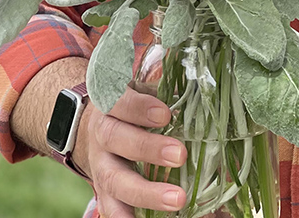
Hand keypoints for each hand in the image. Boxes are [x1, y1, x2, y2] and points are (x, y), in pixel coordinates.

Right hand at [75, 87, 187, 216]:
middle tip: (179, 155)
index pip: (120, 101)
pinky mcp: (103, 191)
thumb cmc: (130, 107)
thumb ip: (166, 93)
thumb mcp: (142, 92)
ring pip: (114, 180)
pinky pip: (111, 208)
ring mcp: (99, 165)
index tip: (165, 115)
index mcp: (111, 104)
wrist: (96, 128)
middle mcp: (101, 134)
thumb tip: (202, 96)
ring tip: (177, 199)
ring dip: (146, 192)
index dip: (140, 108)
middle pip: (116, 139)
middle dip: (147, 149)